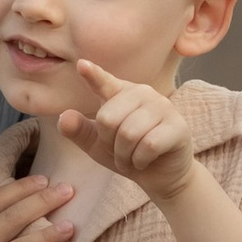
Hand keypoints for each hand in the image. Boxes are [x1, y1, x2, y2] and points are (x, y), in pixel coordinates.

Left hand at [57, 62, 194, 202]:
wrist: (160, 177)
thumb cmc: (128, 154)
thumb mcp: (97, 144)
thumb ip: (79, 130)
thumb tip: (64, 117)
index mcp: (122, 93)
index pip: (104, 82)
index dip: (93, 75)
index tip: (82, 65)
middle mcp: (144, 93)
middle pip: (108, 118)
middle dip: (109, 143)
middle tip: (119, 151)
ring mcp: (164, 107)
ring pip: (129, 133)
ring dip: (124, 156)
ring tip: (130, 158)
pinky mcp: (178, 126)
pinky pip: (148, 145)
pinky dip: (139, 161)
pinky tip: (144, 161)